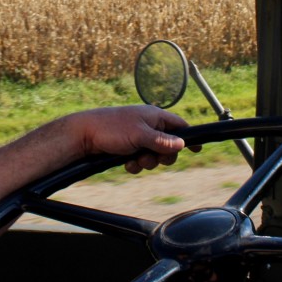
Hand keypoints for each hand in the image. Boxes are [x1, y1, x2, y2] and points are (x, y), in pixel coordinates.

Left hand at [68, 105, 194, 173]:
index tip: (197, 149)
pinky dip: (135, 164)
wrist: (84, 135)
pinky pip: (140, 160)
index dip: (188, 137)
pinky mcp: (128, 148)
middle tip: (154, 159)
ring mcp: (138, 137)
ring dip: (146, 162)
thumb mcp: (140, 135)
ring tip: (134, 160)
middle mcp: (148, 126)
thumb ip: (162, 141)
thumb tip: (182, 144)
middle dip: (162, 156)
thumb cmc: (111, 128)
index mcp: (154, 116)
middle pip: (169, 145)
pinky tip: (126, 164)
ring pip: (154, 156)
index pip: (179, 125)